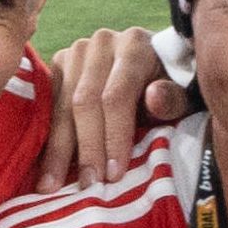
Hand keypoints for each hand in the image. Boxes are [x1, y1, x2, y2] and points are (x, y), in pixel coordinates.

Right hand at [35, 22, 187, 188]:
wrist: (155, 62)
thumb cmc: (171, 87)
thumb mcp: (183, 96)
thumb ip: (173, 100)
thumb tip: (153, 97)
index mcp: (134, 45)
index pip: (116, 96)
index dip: (113, 137)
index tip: (113, 174)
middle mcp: (102, 42)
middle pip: (85, 101)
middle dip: (87, 147)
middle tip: (87, 184)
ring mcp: (77, 50)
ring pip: (63, 105)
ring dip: (59, 149)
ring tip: (52, 185)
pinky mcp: (60, 62)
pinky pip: (50, 105)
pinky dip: (49, 137)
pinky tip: (45, 166)